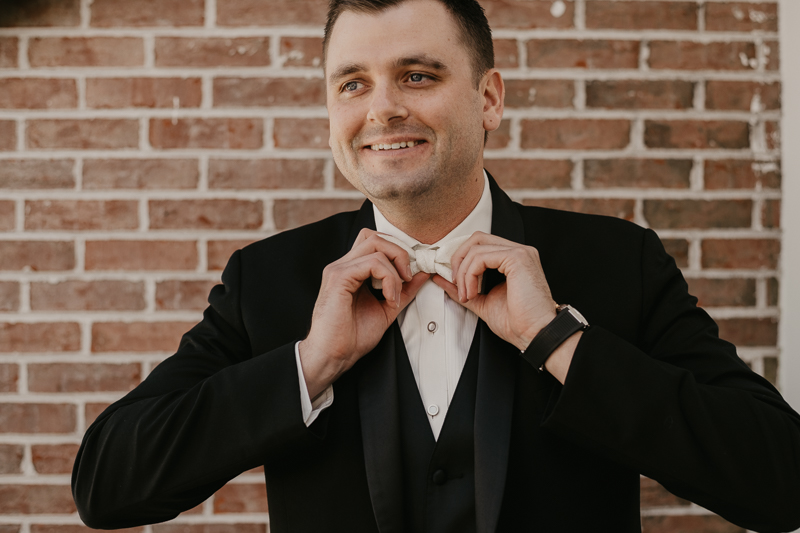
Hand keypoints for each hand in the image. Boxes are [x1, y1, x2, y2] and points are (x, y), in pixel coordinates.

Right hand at [299, 229, 428, 397]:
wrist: (334, 355)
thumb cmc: (353, 336)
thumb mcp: (387, 308)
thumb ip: (403, 289)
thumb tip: (423, 273)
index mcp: (352, 270)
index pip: (376, 242)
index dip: (397, 252)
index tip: (411, 275)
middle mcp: (343, 265)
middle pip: (376, 236)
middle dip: (399, 253)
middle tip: (408, 277)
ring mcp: (339, 269)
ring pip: (376, 245)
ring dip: (395, 268)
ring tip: (395, 294)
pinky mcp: (339, 277)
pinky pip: (372, 263)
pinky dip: (388, 278)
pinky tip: (389, 297)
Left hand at [431, 232, 555, 350]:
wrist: (535, 334)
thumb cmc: (517, 322)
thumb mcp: (482, 301)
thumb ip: (463, 287)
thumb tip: (440, 278)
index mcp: (512, 259)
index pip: (480, 244)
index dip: (462, 259)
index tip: (455, 283)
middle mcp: (518, 251)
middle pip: (476, 239)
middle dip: (458, 260)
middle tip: (455, 283)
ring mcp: (520, 252)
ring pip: (476, 247)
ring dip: (463, 272)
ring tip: (466, 295)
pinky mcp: (517, 258)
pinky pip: (480, 257)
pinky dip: (470, 275)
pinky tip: (472, 293)